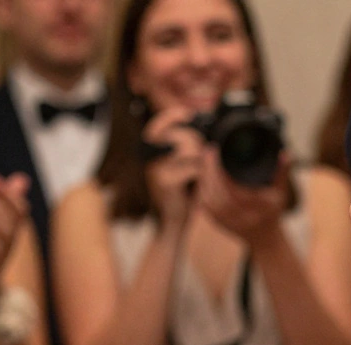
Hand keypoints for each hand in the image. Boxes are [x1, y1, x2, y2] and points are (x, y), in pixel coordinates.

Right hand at [142, 108, 204, 230]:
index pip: (157, 126)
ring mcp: (156, 170)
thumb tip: (201, 133)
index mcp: (151, 154)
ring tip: (196, 177)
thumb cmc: (180, 195)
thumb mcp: (182, 169)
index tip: (188, 114)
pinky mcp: (166, 182)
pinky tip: (195, 186)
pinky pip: (194, 168)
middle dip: (198, 145)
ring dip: (201, 162)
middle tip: (201, 161)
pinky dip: (201, 176)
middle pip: (181, 136)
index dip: (171, 116)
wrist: (172, 223)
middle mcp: (149, 159)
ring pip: (189, 150)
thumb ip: (186, 150)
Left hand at [196, 149, 288, 244]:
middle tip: (208, 151)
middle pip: (217, 190)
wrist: (264, 239)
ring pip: (208, 196)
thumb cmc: (272, 212)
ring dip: (204, 177)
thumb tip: (286, 153)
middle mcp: (241, 216)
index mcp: (256, 207)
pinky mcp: (217, 222)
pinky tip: (202, 176)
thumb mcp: (280, 192)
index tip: (218, 153)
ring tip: (205, 160)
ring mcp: (227, 221)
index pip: (232, 186)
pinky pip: (204, 204)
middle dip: (210, 169)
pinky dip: (202, 189)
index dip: (221, 169)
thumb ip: (282, 172)